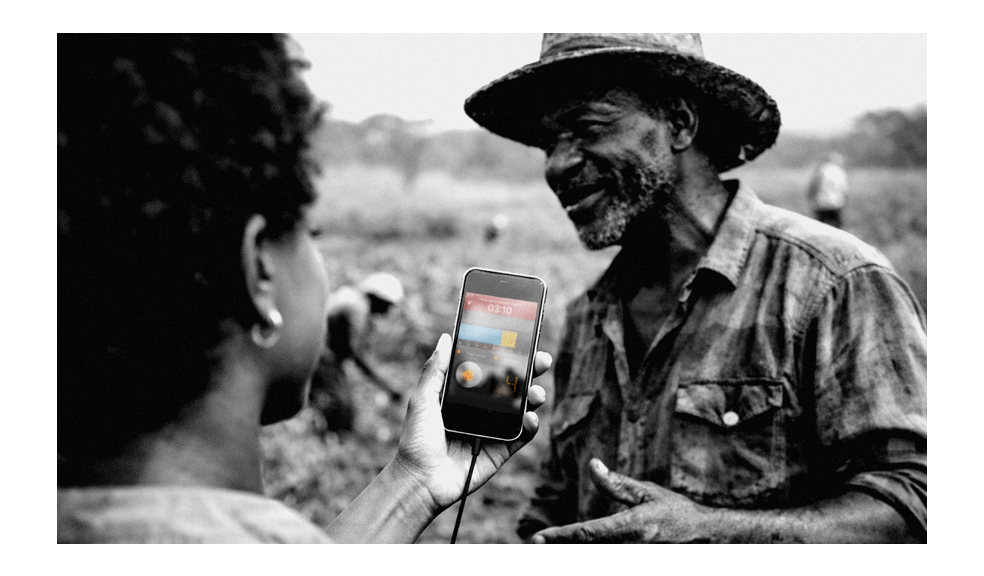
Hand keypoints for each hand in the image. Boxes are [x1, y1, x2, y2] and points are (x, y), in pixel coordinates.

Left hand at [393, 333, 550, 512]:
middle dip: (530, 372)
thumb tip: (445, 338)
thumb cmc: (416, 440)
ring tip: (536, 393)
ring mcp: (493, 429)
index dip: (506, 356)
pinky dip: (531, 426)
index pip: (490, 370)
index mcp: (464, 395)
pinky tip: (530, 418)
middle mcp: (481, 409)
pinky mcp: (501, 450)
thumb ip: (436, 370)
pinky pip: (522, 436)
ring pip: (521, 408)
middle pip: (512, 386)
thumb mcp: (422, 399)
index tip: (520, 341)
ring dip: (534, 397)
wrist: (420, 480)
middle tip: (542, 360)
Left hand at [531, 459, 713, 543]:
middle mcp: (631, 546)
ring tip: (550, 544)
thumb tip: (593, 466)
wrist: (705, 538)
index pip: (587, 533)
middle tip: (536, 543)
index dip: (559, 536)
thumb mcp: (648, 493)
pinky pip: (608, 553)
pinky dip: (590, 548)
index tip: (538, 537)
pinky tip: (575, 545)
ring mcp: (634, 555)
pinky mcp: (636, 557)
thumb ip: (618, 484)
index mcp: (632, 527)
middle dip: (560, 547)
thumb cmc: (676, 513)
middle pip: (586, 549)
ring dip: (572, 549)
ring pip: (595, 553)